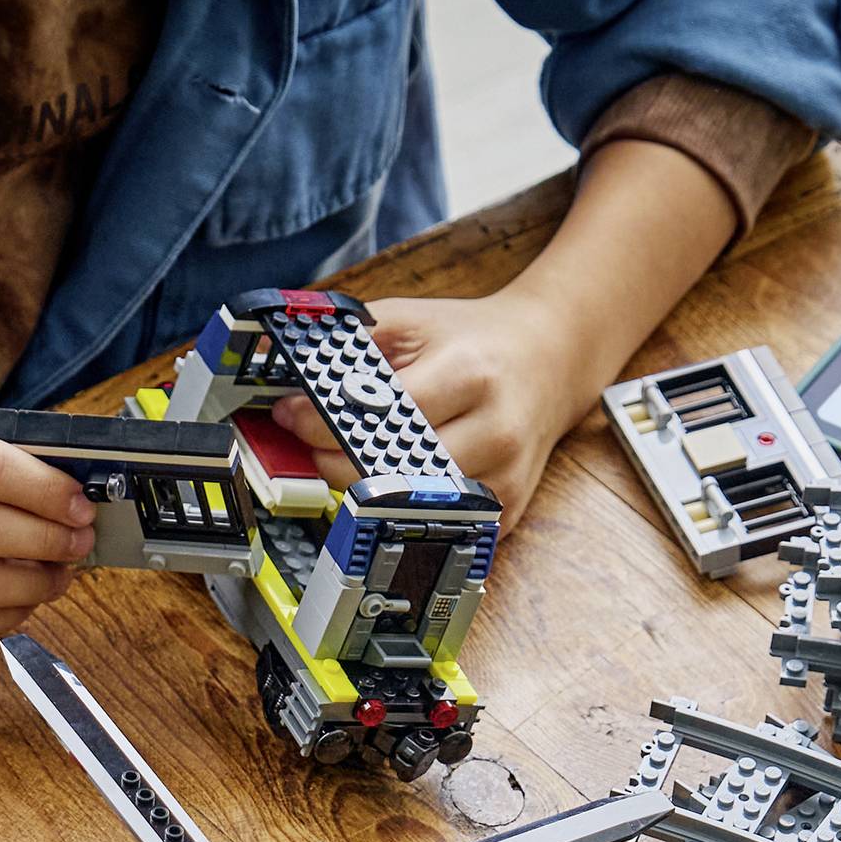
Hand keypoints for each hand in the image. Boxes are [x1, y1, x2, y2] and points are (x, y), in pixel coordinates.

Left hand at [269, 286, 597, 527]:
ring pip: (416, 505)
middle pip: (395, 470)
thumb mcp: (414, 319)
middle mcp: (494, 430)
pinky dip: (408, 508)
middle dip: (336, 459)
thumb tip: (293, 373)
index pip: (383, 414)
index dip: (325, 419)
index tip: (291, 416)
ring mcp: (506, 477)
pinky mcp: (509, 509)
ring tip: (347, 462)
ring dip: (367, 489)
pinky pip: (443, 522)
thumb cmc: (476, 340)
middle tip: (309, 444)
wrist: (549, 357)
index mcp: (470, 375)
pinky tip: (392, 485)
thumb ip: (356, 340)